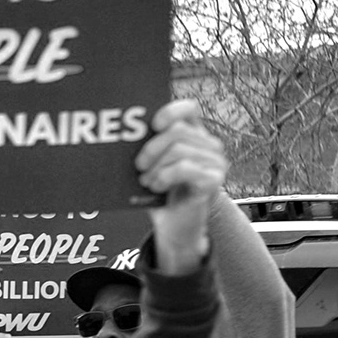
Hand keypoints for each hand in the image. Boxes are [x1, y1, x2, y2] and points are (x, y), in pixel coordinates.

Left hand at [137, 101, 224, 275]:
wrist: (173, 228)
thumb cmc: (161, 195)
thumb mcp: (152, 168)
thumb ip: (148, 150)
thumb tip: (123, 139)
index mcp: (194, 135)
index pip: (188, 109)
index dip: (170, 112)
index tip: (153, 125)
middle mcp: (209, 145)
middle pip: (176, 132)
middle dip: (151, 149)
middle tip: (140, 167)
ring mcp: (215, 161)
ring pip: (178, 150)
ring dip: (155, 168)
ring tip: (148, 182)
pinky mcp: (213, 179)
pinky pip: (185, 168)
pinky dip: (165, 177)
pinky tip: (158, 186)